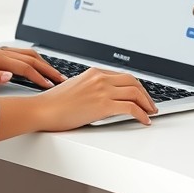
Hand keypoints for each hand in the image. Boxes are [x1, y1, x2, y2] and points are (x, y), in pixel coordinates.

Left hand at [0, 46, 67, 91]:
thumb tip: (9, 75)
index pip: (24, 67)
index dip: (39, 77)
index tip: (51, 86)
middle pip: (31, 58)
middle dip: (48, 69)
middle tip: (62, 81)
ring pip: (28, 55)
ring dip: (43, 64)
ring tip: (55, 76)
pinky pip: (22, 57)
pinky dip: (34, 62)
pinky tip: (39, 70)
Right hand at [31, 67, 156, 128]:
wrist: (43, 110)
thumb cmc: (53, 103)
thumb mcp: (74, 87)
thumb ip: (90, 87)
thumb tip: (101, 96)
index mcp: (93, 72)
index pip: (123, 76)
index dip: (136, 86)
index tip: (141, 95)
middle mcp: (100, 78)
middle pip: (133, 81)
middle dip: (145, 94)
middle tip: (150, 105)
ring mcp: (102, 91)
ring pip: (135, 92)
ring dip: (147, 104)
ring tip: (150, 113)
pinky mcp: (102, 105)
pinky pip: (131, 108)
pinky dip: (142, 114)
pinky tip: (144, 120)